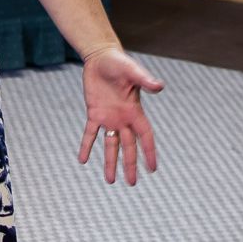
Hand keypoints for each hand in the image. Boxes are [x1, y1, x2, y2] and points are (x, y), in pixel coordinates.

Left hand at [79, 50, 162, 185]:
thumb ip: (144, 80)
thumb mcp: (132, 71)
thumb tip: (159, 86)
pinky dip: (87, 146)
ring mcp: (108, 118)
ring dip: (110, 162)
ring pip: (110, 145)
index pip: (145, 137)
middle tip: (132, 183)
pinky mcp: (94, 113)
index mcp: (134, 111)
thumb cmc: (119, 63)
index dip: (149, 152)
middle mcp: (123, 119)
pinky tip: (83, 160)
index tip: (152, 169)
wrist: (101, 57)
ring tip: (110, 181)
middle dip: (130, 165)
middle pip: (128, 147)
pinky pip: (90, 133)